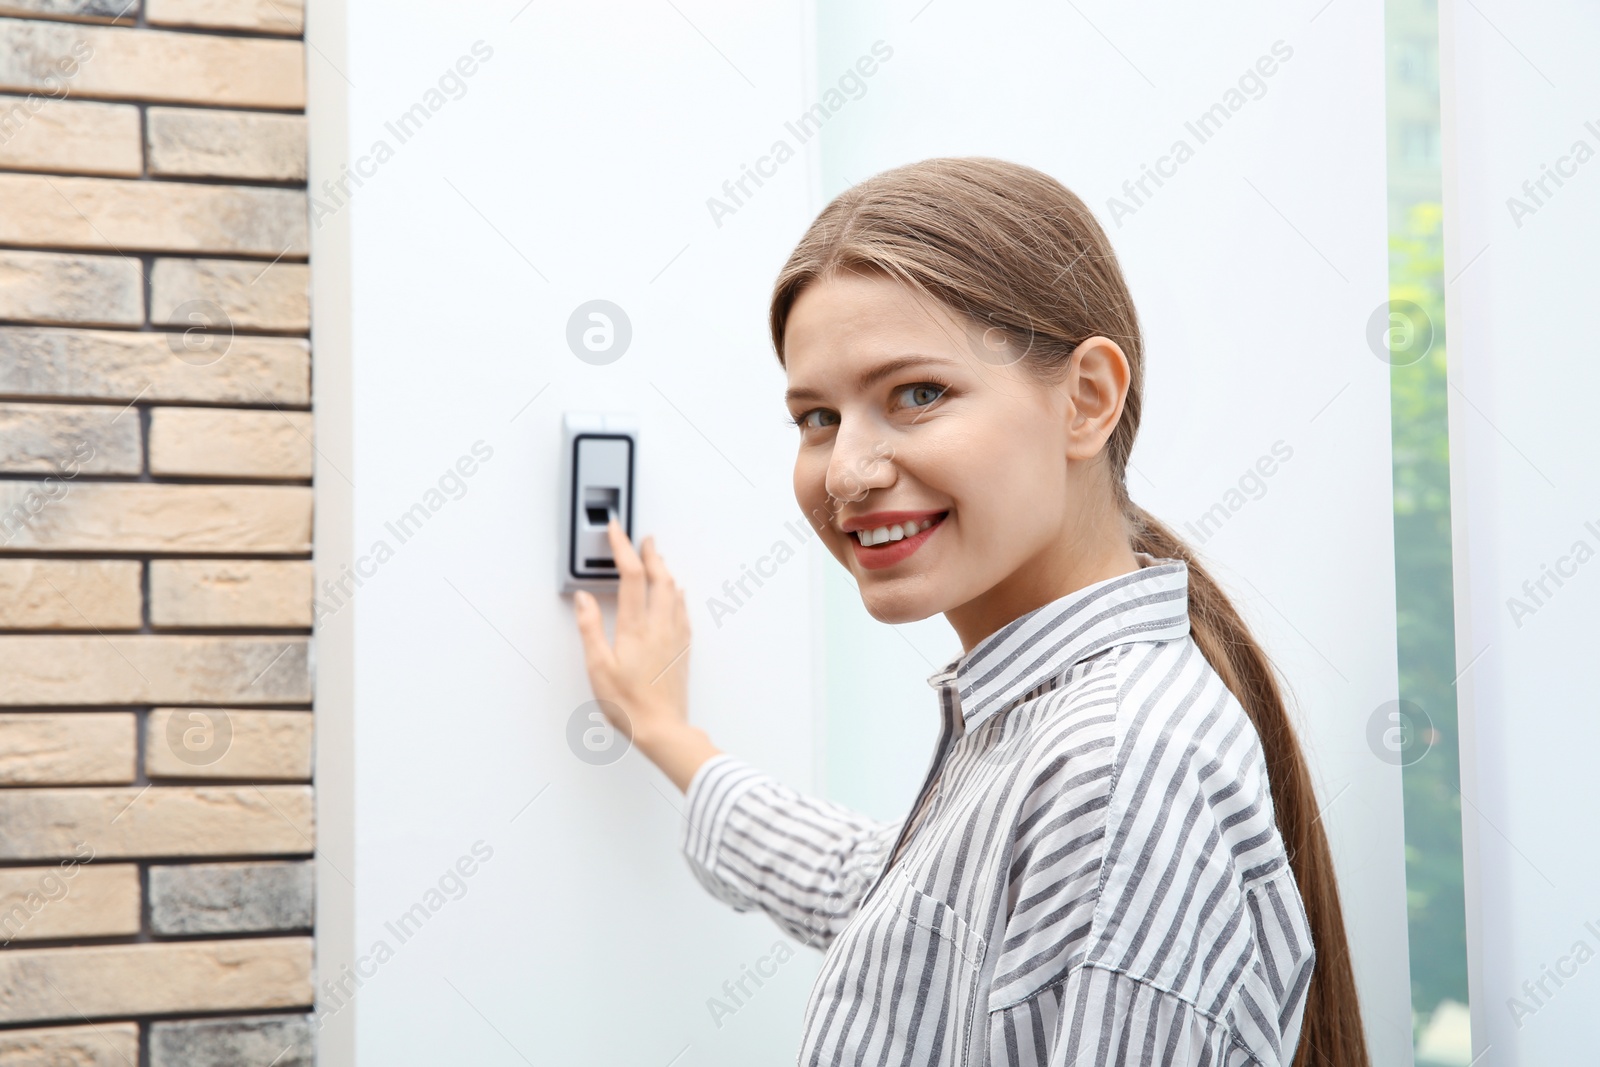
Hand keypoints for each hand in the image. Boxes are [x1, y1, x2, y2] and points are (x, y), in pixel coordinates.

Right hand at [572, 519, 690, 751]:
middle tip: (643, 538)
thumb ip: (591, 628)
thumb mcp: (598, 667)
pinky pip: (683, 610)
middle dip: (650, 553)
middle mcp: (660, 626)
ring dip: (665, 570)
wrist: (663, 729)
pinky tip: (675, 594)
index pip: (631, 575)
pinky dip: (676, 594)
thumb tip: (584, 599)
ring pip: (674, 591)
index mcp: (637, 628)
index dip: (623, 548)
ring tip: (657, 559)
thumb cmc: (629, 705)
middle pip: (659, 577)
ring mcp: (675, 637)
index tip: (616, 530)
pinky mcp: (682, 649)